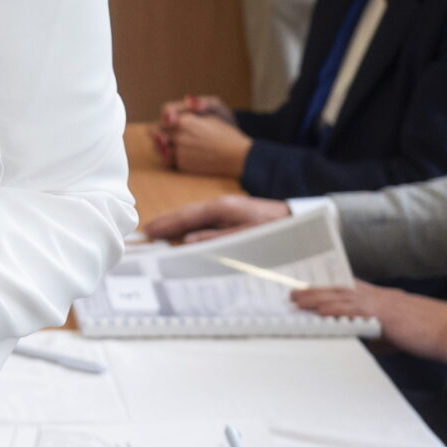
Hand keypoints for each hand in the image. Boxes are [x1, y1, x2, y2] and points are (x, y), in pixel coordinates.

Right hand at [137, 194, 290, 242]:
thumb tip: (186, 241)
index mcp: (221, 208)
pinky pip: (204, 220)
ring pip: (194, 217)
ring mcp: (227, 208)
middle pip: (186, 214)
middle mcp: (221, 205)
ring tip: (159, 234)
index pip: (186, 216)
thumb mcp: (247, 236)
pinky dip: (190, 227)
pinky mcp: (233, 215)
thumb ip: (216, 238)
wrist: (301, 219)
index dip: (165, 225)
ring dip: (177, 225)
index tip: (147, 232)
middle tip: (146, 234)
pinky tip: (185, 234)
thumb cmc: (276, 229)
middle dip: (166, 223)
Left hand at [167, 112, 251, 178]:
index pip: (162, 117)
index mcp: (185, 121)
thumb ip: (188, 112)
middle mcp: (179, 135)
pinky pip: (168, 159)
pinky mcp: (181, 164)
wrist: (237, 157)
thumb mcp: (210, 115)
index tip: (168, 121)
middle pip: (156, 132)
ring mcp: (179, 151)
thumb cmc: (226, 134)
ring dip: (162, 145)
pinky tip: (182, 155)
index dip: (164, 119)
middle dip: (160, 132)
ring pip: (159, 147)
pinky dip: (171, 157)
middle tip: (164, 134)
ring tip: (169, 145)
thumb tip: (170, 112)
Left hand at [292, 280, 446, 361]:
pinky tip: (320, 311)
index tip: (311, 289)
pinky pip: (354, 310)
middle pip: (341, 289)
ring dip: (318, 297)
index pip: (351, 289)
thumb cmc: (431, 334)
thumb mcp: (399, 334)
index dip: (330, 288)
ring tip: (298, 300)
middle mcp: (380, 296)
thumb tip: (365, 344)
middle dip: (316, 291)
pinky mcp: (385, 314)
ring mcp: (382, 303)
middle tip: (294, 293)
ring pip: (342, 296)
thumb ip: (380, 337)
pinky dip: (335, 309)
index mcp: (385, 298)